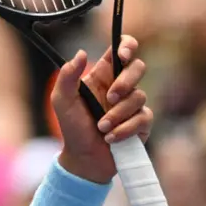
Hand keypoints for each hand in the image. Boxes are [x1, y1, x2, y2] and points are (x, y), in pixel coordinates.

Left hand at [51, 36, 151, 183]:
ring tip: (101, 128)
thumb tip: (81, 53)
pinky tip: (110, 138)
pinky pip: (143, 118)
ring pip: (139, 97)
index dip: (127, 46)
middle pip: (138, 67)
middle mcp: (120, 86)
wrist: (83, 159)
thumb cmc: (72, 128)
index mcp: (103, 75)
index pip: (122, 49)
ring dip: (117, 115)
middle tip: (109, 98)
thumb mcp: (62, 102)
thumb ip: (67, 77)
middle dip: (125, 82)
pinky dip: (124, 130)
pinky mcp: (142, 122)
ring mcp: (133, 104)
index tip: (122, 55)